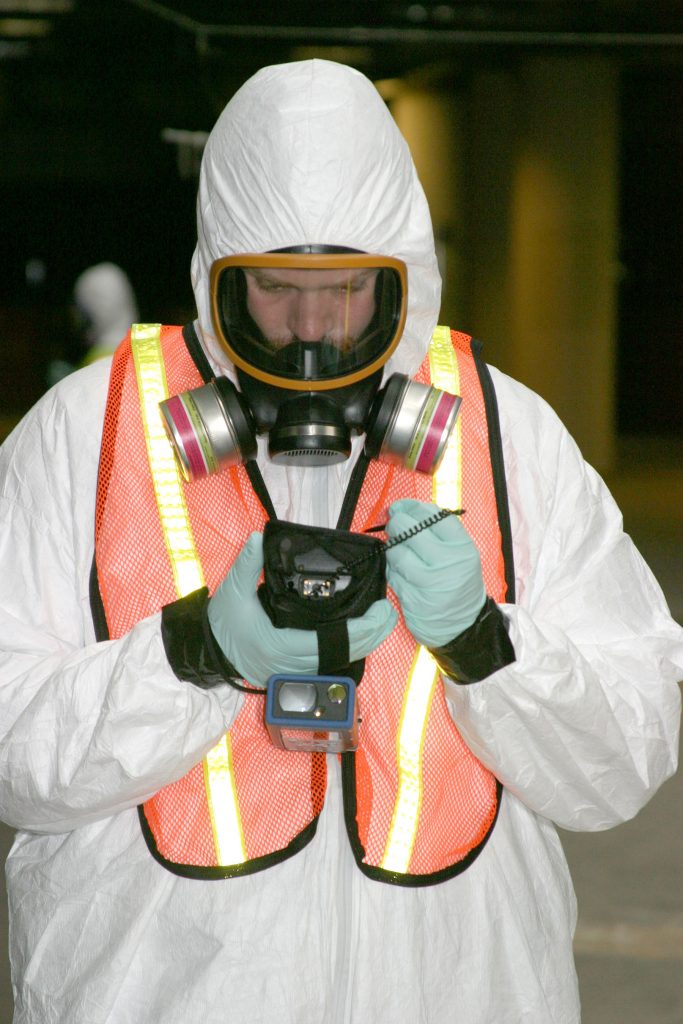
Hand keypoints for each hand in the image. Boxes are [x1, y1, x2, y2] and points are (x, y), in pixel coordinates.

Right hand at [208, 532, 396, 685]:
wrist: (209, 651)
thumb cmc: (223, 622)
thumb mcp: (232, 591)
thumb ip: (247, 564)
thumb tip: (259, 538)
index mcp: (278, 645)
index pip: (327, 642)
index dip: (358, 631)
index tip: (379, 613)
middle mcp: (290, 664)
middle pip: (341, 655)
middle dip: (370, 636)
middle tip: (389, 614)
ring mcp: (293, 672)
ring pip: (338, 663)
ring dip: (363, 644)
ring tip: (382, 622)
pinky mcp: (295, 672)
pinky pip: (330, 664)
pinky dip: (348, 649)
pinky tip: (363, 635)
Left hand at [384, 499, 485, 646]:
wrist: (464, 627)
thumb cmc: (459, 585)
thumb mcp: (460, 556)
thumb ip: (437, 533)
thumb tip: (404, 510)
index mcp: (463, 549)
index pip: (434, 516)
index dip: (413, 507)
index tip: (402, 507)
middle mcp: (448, 564)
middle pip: (410, 530)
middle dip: (396, 524)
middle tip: (394, 526)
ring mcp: (429, 583)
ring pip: (397, 553)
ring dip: (392, 549)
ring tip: (398, 551)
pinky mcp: (412, 598)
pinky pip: (392, 574)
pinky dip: (392, 570)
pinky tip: (401, 572)